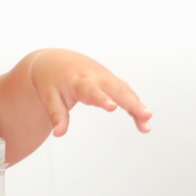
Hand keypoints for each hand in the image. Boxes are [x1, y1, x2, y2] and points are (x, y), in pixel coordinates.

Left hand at [28, 49, 151, 135]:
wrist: (54, 61)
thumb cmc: (51, 80)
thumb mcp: (48, 97)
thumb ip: (56, 115)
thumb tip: (58, 134)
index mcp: (77, 81)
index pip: (91, 91)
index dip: (102, 99)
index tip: (113, 107)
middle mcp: (95, 77)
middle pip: (116, 90)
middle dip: (132, 102)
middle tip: (146, 115)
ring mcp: (105, 78)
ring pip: (125, 91)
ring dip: (138, 105)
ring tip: (147, 123)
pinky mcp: (110, 81)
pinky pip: (126, 92)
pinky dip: (135, 105)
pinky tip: (143, 120)